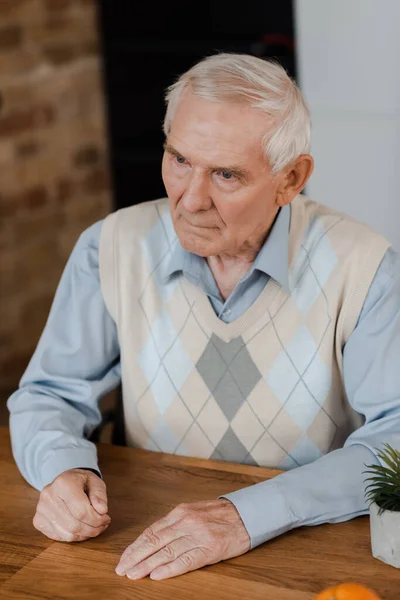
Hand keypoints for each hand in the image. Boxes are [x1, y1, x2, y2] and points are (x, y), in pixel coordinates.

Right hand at [33, 468, 110, 541]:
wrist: (64, 481)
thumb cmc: (81, 482)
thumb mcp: (95, 481)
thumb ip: (99, 495)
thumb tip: (102, 510)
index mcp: (63, 483)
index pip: (82, 511)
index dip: (97, 519)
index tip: (106, 518)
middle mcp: (48, 496)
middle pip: (74, 525)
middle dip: (93, 529)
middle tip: (103, 525)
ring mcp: (41, 510)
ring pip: (67, 534)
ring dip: (85, 535)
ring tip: (95, 528)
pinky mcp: (38, 521)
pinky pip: (59, 537)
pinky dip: (74, 537)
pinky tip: (82, 529)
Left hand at [115, 498, 250, 579]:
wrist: (246, 515)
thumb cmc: (219, 515)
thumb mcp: (194, 511)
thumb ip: (174, 523)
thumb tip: (152, 539)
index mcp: (180, 512)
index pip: (151, 531)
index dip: (135, 546)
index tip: (124, 558)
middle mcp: (186, 522)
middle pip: (154, 542)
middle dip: (135, 557)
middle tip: (121, 569)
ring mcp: (197, 536)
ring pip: (165, 552)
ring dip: (146, 565)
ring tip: (133, 574)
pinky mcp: (209, 549)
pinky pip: (185, 561)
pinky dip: (169, 569)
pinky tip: (157, 575)